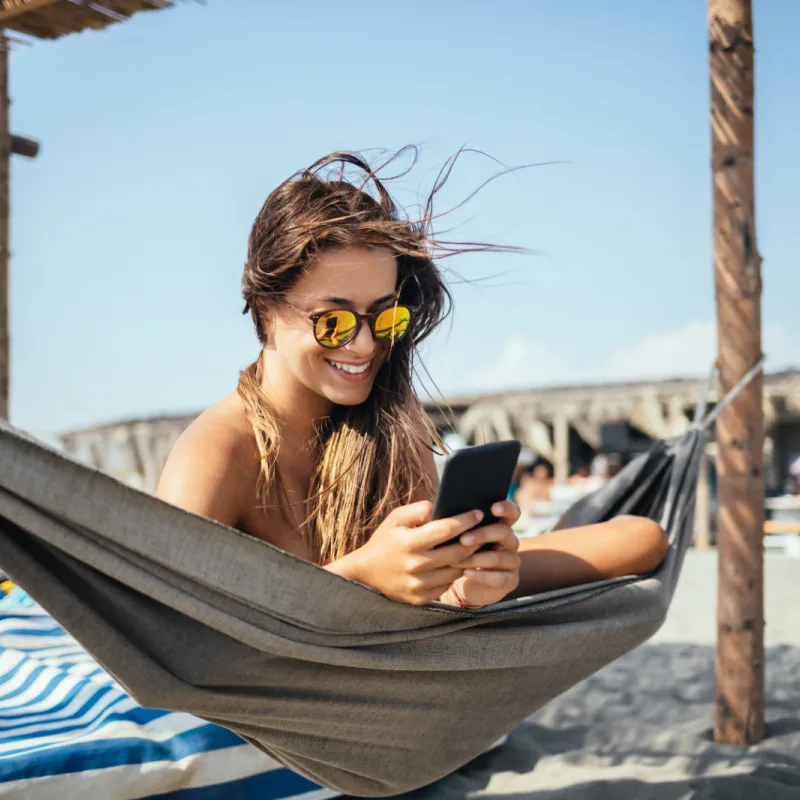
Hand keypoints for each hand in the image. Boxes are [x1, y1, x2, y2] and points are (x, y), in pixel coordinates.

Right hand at [328, 500, 489, 605]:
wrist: (366, 574)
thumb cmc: (384, 541)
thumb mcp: (395, 518)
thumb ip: (418, 510)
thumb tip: (440, 506)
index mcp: (410, 543)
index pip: (446, 530)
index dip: (465, 520)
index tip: (478, 513)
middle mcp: (416, 566)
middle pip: (458, 553)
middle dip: (475, 540)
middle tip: (484, 530)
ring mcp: (420, 585)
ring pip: (456, 570)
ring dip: (469, 558)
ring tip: (477, 546)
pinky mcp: (422, 598)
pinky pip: (448, 584)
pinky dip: (455, 572)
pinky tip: (460, 562)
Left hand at [441, 500, 520, 608]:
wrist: (462, 585)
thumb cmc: (458, 553)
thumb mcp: (457, 536)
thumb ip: (455, 522)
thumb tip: (436, 510)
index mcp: (500, 525)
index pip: (512, 512)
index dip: (506, 508)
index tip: (493, 508)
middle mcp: (510, 541)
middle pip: (504, 532)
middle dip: (482, 534)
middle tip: (462, 539)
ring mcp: (512, 561)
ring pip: (499, 557)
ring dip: (476, 558)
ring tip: (456, 561)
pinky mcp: (511, 580)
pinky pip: (500, 578)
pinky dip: (481, 575)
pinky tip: (466, 573)